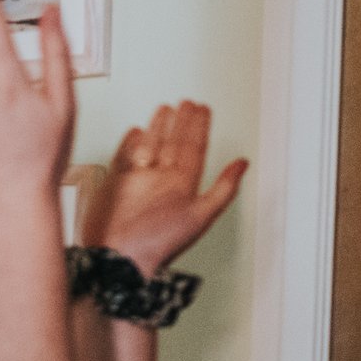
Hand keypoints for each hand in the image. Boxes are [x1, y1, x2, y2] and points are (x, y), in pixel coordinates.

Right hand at [83, 102, 245, 273]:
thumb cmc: (158, 244)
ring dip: (159, 127)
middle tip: (187, 103)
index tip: (203, 109)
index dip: (200, 128)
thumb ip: (223, 189)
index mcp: (182, 186)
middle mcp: (161, 181)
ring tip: (166, 109)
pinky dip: (131, 143)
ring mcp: (138, 180)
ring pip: (151, 145)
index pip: (194, 149)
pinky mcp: (116, 182)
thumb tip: (244, 164)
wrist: (119, 258)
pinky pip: (124, 156)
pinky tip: (137, 131)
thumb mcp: (200, 216)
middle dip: (181, 122)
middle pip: (174, 143)